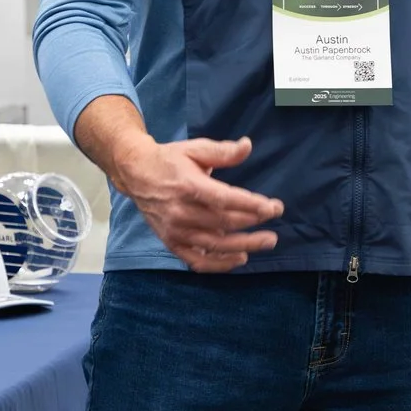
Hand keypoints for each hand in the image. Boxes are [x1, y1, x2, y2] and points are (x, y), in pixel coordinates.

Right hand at [113, 135, 282, 272]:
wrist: (136, 174)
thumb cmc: (170, 160)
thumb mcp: (195, 149)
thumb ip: (222, 151)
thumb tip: (247, 146)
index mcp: (189, 186)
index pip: (225, 200)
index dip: (252, 205)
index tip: (274, 208)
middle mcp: (181, 211)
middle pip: (224, 223)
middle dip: (253, 224)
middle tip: (275, 221)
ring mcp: (175, 231)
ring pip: (214, 245)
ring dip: (244, 246)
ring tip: (267, 242)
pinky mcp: (171, 243)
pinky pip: (197, 261)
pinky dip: (219, 264)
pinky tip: (239, 259)